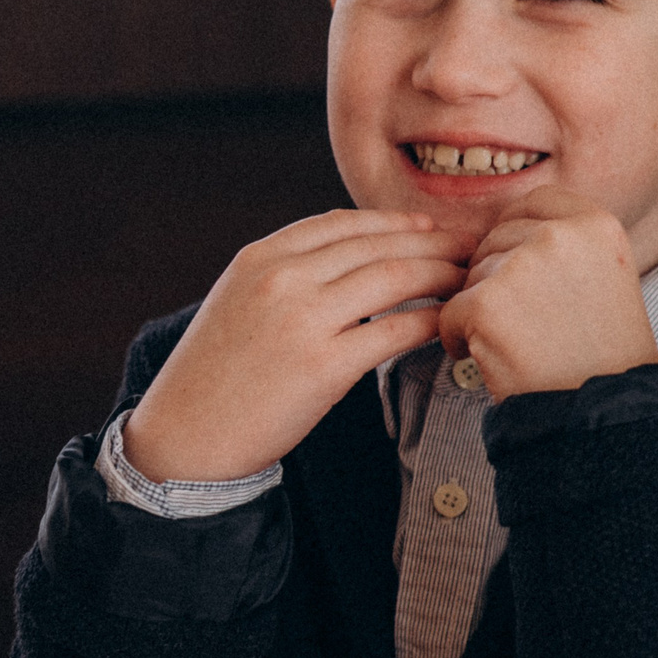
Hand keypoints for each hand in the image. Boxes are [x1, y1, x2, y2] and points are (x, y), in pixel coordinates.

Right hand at [123, 210, 475, 482]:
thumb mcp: (237, 302)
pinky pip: (394, 331)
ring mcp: (303, 320)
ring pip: (394, 277)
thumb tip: (349, 257)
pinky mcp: (324, 367)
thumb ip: (285, 275)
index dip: (396, 220)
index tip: (429, 227)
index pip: (343, 222)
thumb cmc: (213, 377)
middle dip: (434, 240)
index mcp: (259, 258)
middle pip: (378, 243)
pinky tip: (447, 321)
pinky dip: (429, 320)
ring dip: (442, 273)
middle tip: (472, 247)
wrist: (185, 436)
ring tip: (469, 279)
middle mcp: (281, 279)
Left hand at [437, 185, 656, 396]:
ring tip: (521, 344)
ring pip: (471, 276)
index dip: (517, 233)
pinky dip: (461, 339)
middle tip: (527, 323)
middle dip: (496, 278)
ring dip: (480, 310)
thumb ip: (562, 245)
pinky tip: (496, 359)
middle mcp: (560, 235)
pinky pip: (450, 312)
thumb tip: (501, 230)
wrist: (603, 411)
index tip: (519, 265)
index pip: (534, 202)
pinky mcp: (486, 303)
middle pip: (495, 239)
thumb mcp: (603, 277)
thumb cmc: (601, 353)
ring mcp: (522, 266)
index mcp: (595, 224)